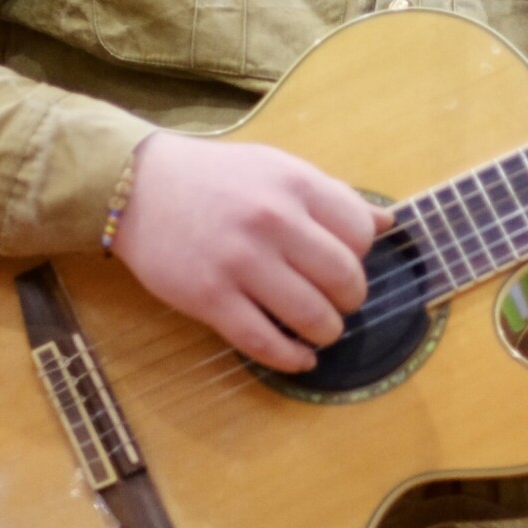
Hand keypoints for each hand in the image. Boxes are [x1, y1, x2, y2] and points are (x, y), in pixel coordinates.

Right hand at [110, 133, 389, 371]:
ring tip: (320, 330)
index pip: (362, 234)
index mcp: (295, 184)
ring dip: (326, 332)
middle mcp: (273, 221)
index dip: (361, 255)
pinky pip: (265, 343)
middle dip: (350, 300)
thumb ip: (331, 196)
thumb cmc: (216, 178)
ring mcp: (240, 262)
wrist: (138, 186)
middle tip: (338, 303)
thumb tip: (389, 223)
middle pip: (345, 280)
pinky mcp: (209, 298)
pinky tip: (299, 358)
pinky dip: (292, 359)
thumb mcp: (278, 168)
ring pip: (312, 317)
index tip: (344, 262)